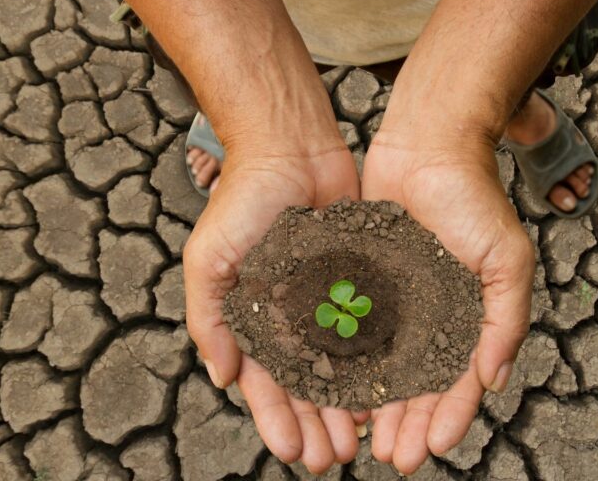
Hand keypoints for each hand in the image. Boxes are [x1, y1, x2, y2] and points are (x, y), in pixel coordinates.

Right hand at [183, 134, 366, 473]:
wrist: (290, 147)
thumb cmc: (241, 199)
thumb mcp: (209, 258)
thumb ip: (209, 318)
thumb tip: (224, 377)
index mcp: (251, 318)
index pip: (264, 383)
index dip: (276, 419)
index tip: (291, 452)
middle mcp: (290, 317)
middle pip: (304, 385)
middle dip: (316, 425)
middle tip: (332, 459)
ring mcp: (326, 301)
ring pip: (340, 367)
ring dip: (346, 405)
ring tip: (361, 440)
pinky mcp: (360, 281)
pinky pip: (370, 330)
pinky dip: (376, 363)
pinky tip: (388, 391)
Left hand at [361, 130, 535, 474]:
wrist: (428, 143)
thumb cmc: (474, 197)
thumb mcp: (507, 259)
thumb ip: (506, 319)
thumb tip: (494, 380)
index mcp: (470, 316)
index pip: (461, 380)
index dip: (450, 417)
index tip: (431, 448)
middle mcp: (432, 316)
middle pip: (419, 385)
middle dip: (408, 424)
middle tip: (392, 457)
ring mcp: (397, 301)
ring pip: (383, 367)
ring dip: (376, 406)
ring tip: (362, 440)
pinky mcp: (363, 282)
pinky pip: (352, 331)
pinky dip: (346, 364)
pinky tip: (333, 391)